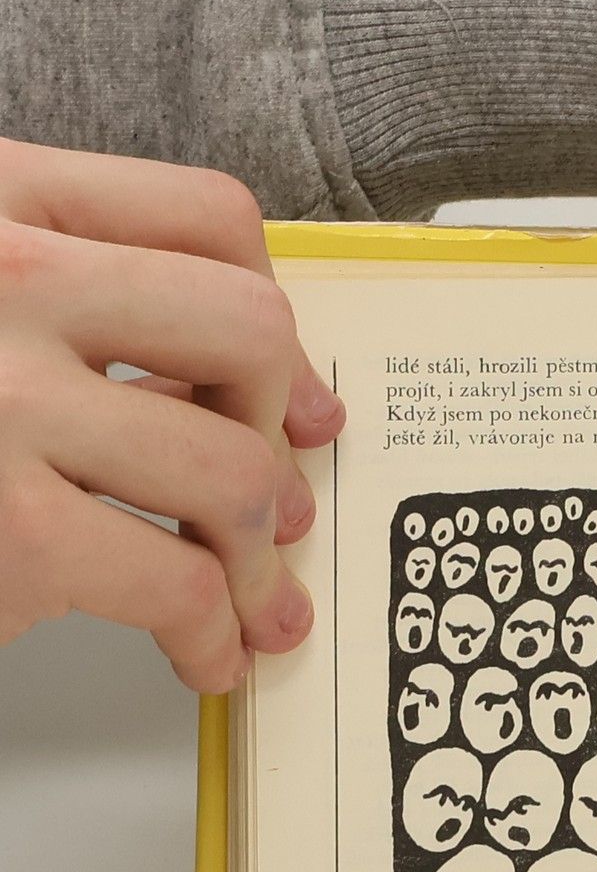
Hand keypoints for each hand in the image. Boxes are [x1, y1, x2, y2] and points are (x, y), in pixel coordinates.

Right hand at [0, 139, 345, 691]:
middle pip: (246, 333)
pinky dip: (212, 634)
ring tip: (246, 598)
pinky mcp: (7, 530)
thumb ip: (64, 296)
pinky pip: (176, 582)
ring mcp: (0, 400)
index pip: (207, 219)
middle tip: (270, 505)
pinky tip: (202, 653)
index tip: (293, 395)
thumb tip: (238, 388)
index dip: (277, 318)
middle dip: (275, 433)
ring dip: (256, 555)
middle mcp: (1, 279)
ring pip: (229, 468)